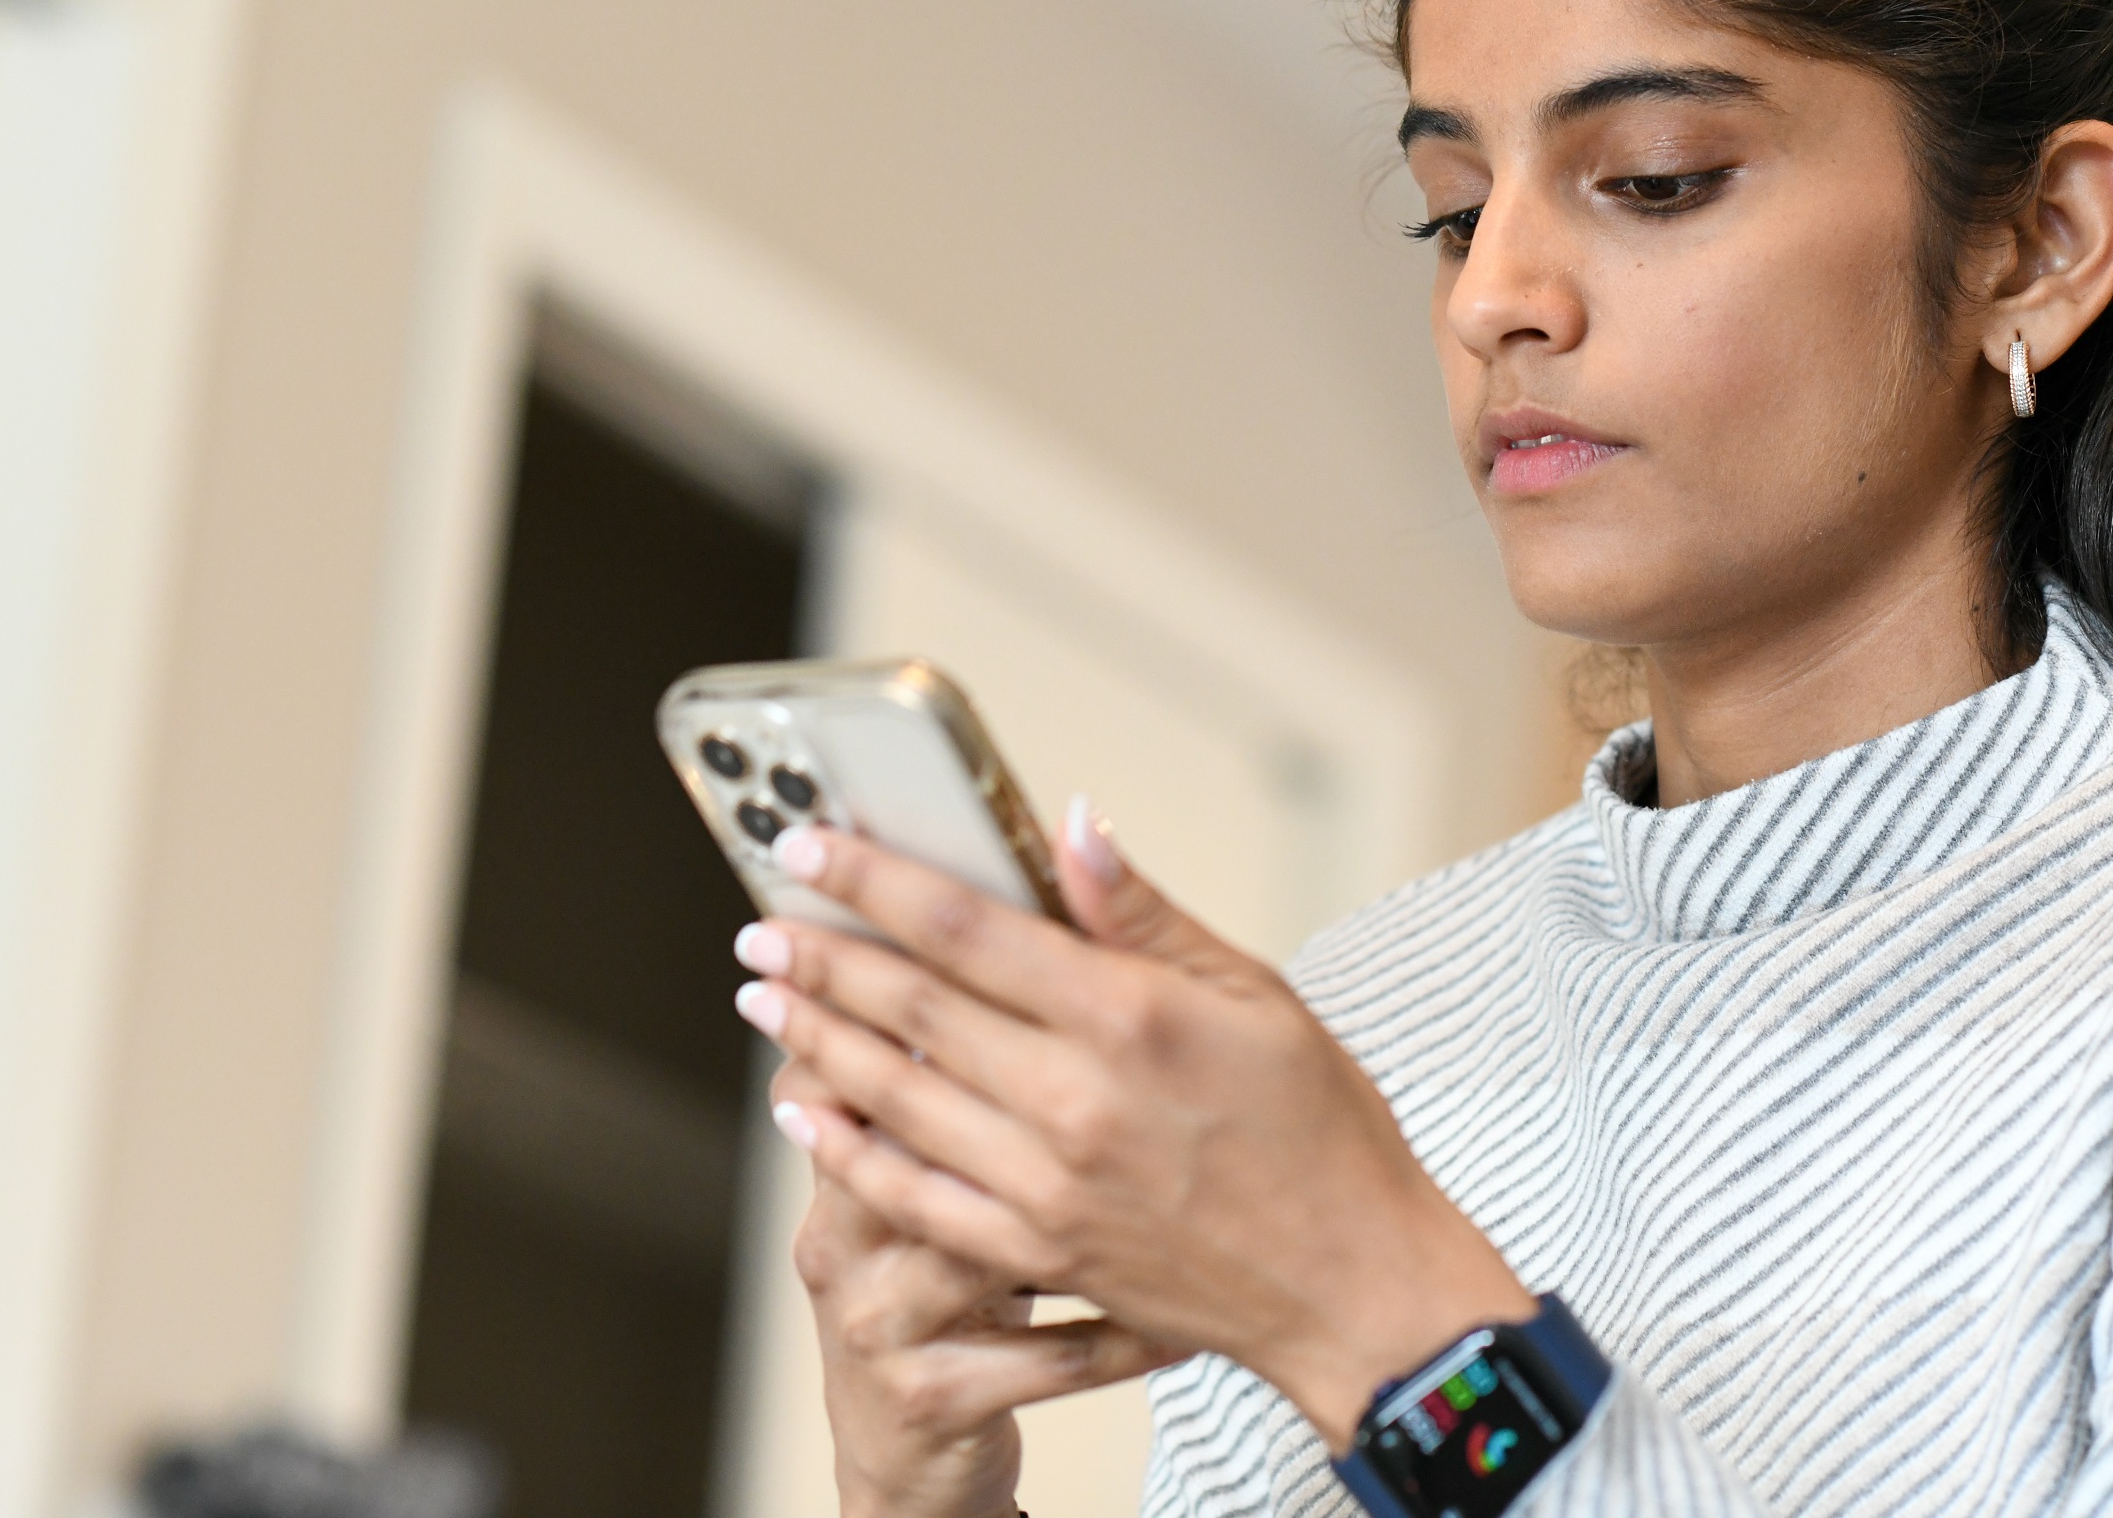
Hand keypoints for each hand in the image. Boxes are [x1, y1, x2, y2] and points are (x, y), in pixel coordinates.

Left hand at [735, 804, 1530, 1448]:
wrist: (1351, 1286)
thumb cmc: (1320, 1133)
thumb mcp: (1253, 991)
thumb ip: (1142, 913)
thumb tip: (1070, 826)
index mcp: (1128, 1017)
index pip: (968, 928)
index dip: (877, 881)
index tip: (815, 847)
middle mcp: (1075, 1100)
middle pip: (914, 1010)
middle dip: (823, 959)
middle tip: (761, 925)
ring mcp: (1047, 1186)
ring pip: (898, 1099)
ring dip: (819, 1042)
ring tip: (765, 999)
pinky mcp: (1039, 1252)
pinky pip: (917, 1197)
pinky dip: (852, 1153)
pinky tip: (808, 1115)